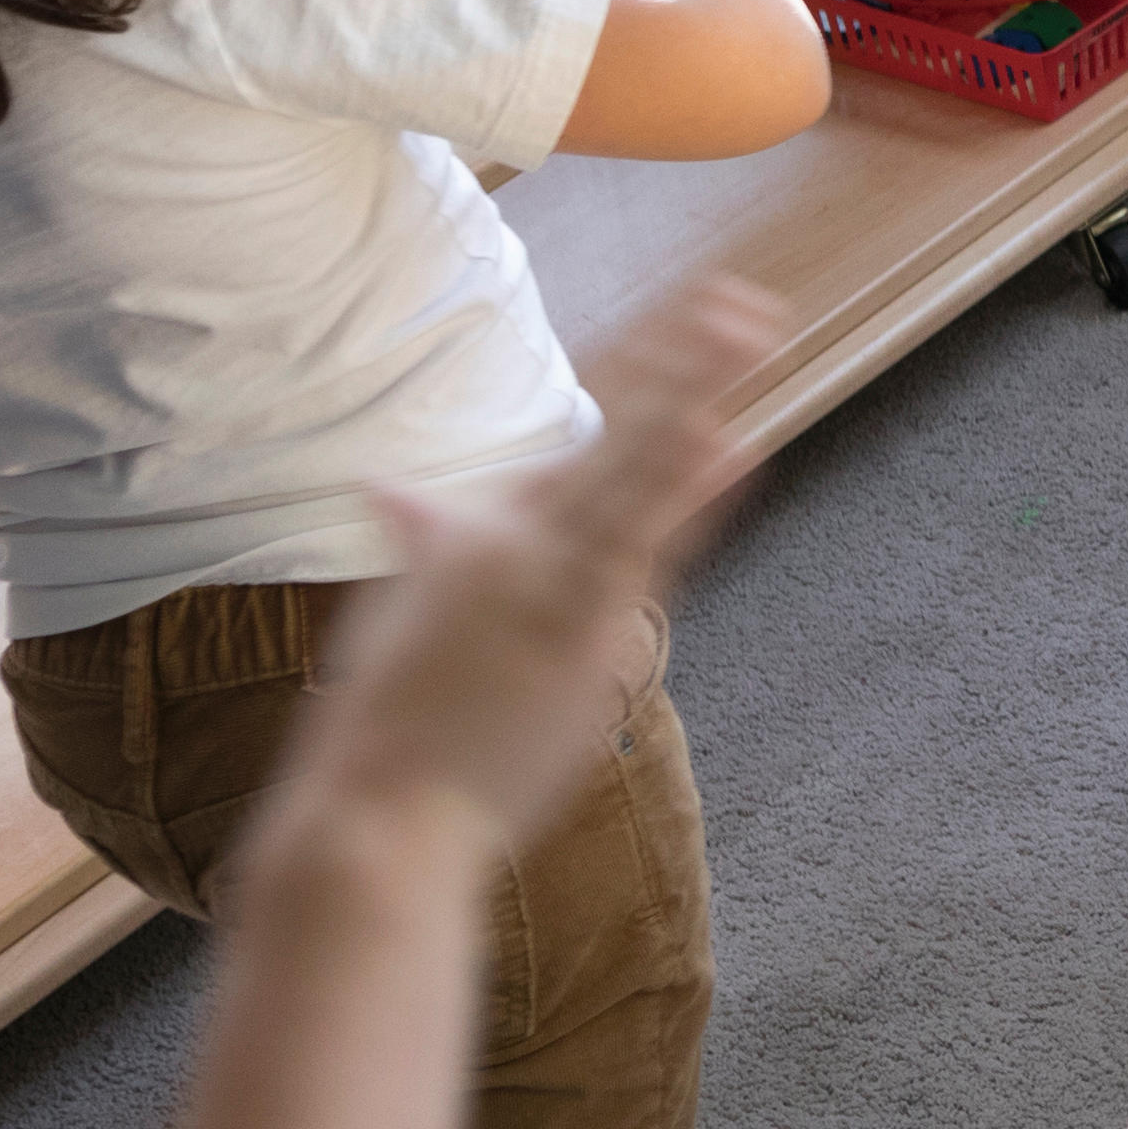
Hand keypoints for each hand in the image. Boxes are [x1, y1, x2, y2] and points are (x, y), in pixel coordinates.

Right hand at [269, 279, 773, 867]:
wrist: (380, 826)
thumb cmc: (382, 733)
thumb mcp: (396, 618)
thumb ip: (424, 546)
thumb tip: (392, 491)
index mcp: (481, 536)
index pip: (580, 440)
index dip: (640, 374)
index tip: (693, 320)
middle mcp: (520, 548)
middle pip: (616, 438)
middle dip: (681, 365)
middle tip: (743, 302)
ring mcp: (555, 589)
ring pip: (637, 474)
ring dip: (693, 397)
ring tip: (747, 332)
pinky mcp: (582, 639)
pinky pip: (647, 547)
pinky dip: (683, 490)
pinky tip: (728, 442)